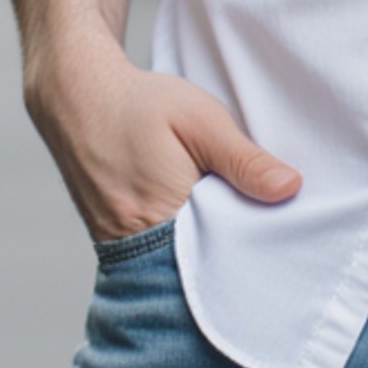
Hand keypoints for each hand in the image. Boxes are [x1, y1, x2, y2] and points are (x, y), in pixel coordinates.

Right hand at [25, 35, 301, 243]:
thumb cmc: (141, 104)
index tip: (284, 243)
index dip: (254, 251)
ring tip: (240, 231)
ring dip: (208, 253)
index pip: (223, 259)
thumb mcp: (201, 120)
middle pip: (201, 270)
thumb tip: (291, 190)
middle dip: (234, 258)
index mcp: (165, 217)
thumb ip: (244, 160)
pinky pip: (156, 258)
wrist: (76, 97)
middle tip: (269, 238)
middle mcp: (137, 246)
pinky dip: (182, 247)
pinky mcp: (113, 241)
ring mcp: (120, 247)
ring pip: (179, 266)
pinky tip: (204, 226)